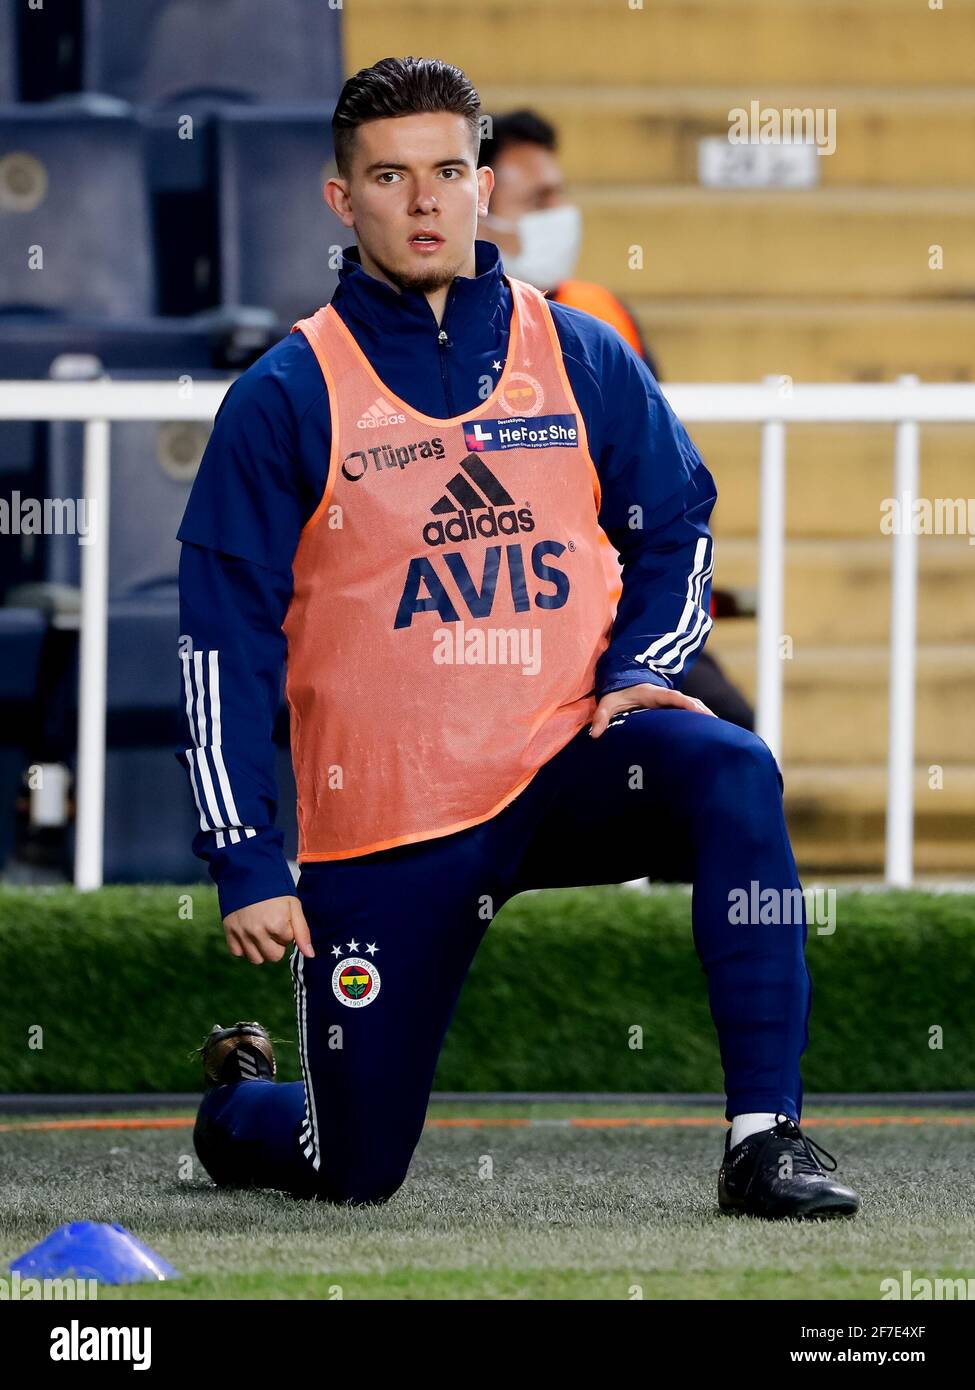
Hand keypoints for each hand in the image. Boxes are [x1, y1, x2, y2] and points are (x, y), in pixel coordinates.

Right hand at [222, 894, 314, 963]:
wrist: (246, 872)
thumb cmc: (274, 888)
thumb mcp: (293, 905)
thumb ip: (302, 932)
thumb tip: (310, 955)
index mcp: (277, 925)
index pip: (288, 942)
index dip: (287, 929)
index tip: (282, 916)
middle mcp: (258, 932)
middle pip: (273, 957)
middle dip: (276, 944)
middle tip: (273, 926)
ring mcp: (242, 933)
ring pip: (256, 959)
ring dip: (261, 949)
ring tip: (261, 931)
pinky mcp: (229, 931)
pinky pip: (238, 953)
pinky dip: (244, 947)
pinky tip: (248, 933)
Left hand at [589, 682, 715, 737]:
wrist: (623, 685)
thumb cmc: (616, 695)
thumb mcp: (606, 703)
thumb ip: (601, 717)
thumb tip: (595, 735)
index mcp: (653, 693)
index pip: (673, 697)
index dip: (686, 703)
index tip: (698, 710)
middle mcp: (666, 696)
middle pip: (689, 702)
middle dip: (703, 711)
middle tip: (717, 725)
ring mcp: (671, 702)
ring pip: (693, 707)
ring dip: (705, 716)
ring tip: (720, 731)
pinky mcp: (673, 709)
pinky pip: (689, 712)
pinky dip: (700, 719)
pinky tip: (710, 732)